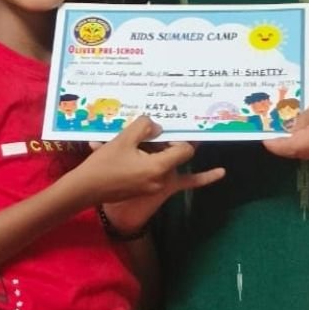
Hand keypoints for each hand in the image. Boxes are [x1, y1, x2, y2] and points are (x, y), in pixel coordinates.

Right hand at [79, 117, 223, 229]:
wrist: (86, 189)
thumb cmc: (104, 165)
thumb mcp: (124, 139)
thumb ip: (145, 127)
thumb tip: (158, 125)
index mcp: (159, 167)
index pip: (183, 148)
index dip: (180, 135)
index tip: (175, 123)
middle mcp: (163, 178)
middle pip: (178, 153)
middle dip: (173, 139)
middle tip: (176, 120)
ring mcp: (159, 186)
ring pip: (172, 162)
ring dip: (168, 149)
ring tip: (165, 132)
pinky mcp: (152, 189)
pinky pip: (184, 183)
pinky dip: (204, 178)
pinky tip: (222, 173)